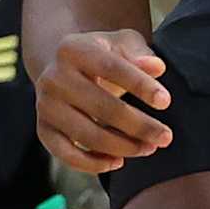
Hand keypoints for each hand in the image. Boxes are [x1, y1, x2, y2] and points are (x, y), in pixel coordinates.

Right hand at [36, 30, 171, 174]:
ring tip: (149, 148)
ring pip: (87, 134)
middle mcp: (53, 77)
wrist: (63, 68)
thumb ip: (140, 54)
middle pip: (102, 107)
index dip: (140, 85)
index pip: (112, 68)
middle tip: (165, 137)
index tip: (166, 101)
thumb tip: (157, 68)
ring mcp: (45, 105)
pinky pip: (66, 154)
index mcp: (73, 49)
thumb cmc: (102, 56)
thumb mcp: (121, 44)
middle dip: (139, 126)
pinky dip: (92, 163)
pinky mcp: (43, 129)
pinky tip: (119, 161)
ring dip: (122, 147)